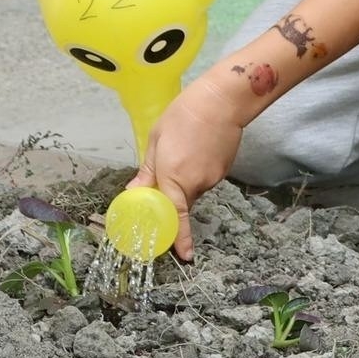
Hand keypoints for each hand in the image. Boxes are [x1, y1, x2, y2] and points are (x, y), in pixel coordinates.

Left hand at [128, 74, 246, 260]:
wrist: (222, 101)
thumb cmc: (184, 116)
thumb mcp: (157, 141)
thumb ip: (147, 171)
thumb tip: (135, 192)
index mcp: (173, 177)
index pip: (175, 217)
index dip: (178, 239)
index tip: (182, 256)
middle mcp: (195, 183)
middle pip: (181, 203)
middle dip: (172, 198)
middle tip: (168, 171)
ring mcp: (213, 177)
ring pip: (193, 190)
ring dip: (185, 180)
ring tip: (186, 148)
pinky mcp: (224, 170)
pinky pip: (205, 179)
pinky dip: (198, 171)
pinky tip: (199, 149)